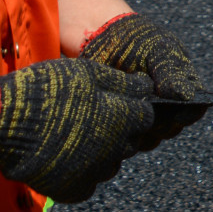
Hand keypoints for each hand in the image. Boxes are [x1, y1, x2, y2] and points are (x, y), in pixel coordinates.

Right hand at [0, 58, 152, 202]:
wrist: (4, 121)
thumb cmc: (48, 91)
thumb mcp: (89, 74)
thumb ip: (123, 83)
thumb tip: (147, 86)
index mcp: (123, 118)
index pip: (145, 116)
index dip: (133, 108)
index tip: (118, 103)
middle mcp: (114, 148)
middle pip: (131, 141)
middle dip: (121, 131)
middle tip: (94, 119)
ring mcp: (93, 171)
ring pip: (112, 163)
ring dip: (104, 152)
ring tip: (78, 137)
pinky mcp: (72, 188)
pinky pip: (89, 182)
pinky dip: (83, 172)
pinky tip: (67, 156)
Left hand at [80, 13, 205, 147]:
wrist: (100, 39)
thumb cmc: (137, 40)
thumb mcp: (158, 49)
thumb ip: (172, 72)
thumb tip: (188, 96)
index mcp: (183, 87)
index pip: (195, 110)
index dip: (189, 113)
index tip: (177, 111)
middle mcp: (166, 107)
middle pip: (172, 129)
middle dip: (160, 122)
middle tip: (144, 105)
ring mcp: (142, 117)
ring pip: (149, 139)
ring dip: (138, 129)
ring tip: (125, 105)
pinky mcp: (119, 125)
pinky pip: (124, 140)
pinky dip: (119, 133)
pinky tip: (110, 114)